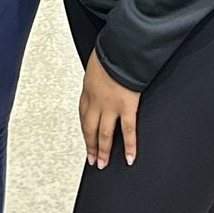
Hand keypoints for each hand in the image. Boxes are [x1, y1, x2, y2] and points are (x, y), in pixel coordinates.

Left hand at [79, 50, 140, 169]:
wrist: (120, 49)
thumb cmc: (109, 52)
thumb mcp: (95, 65)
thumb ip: (96, 78)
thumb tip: (98, 79)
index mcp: (88, 89)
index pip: (83, 115)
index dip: (84, 129)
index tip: (85, 138)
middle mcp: (96, 100)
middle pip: (90, 128)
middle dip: (90, 146)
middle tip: (91, 159)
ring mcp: (111, 106)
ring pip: (104, 134)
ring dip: (103, 151)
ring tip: (103, 163)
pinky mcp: (126, 107)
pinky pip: (128, 131)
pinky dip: (130, 147)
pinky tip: (130, 158)